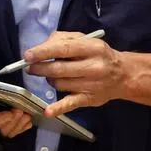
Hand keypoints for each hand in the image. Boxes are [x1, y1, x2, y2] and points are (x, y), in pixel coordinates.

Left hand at [25, 31, 150, 116]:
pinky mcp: (90, 99)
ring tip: (52, 76)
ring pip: (60, 84)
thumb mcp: (85, 40)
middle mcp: (94, 66)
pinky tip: (48, 111)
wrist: (122, 74)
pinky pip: (71, 104)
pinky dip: (58, 108)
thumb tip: (42, 48)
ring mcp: (92, 84)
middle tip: (29, 68)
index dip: (43, 52)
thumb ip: (63, 39)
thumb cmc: (98, 54)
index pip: (64, 49)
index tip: (28, 56)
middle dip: (40, 68)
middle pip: (59, 69)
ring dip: (50, 80)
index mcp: (92, 47)